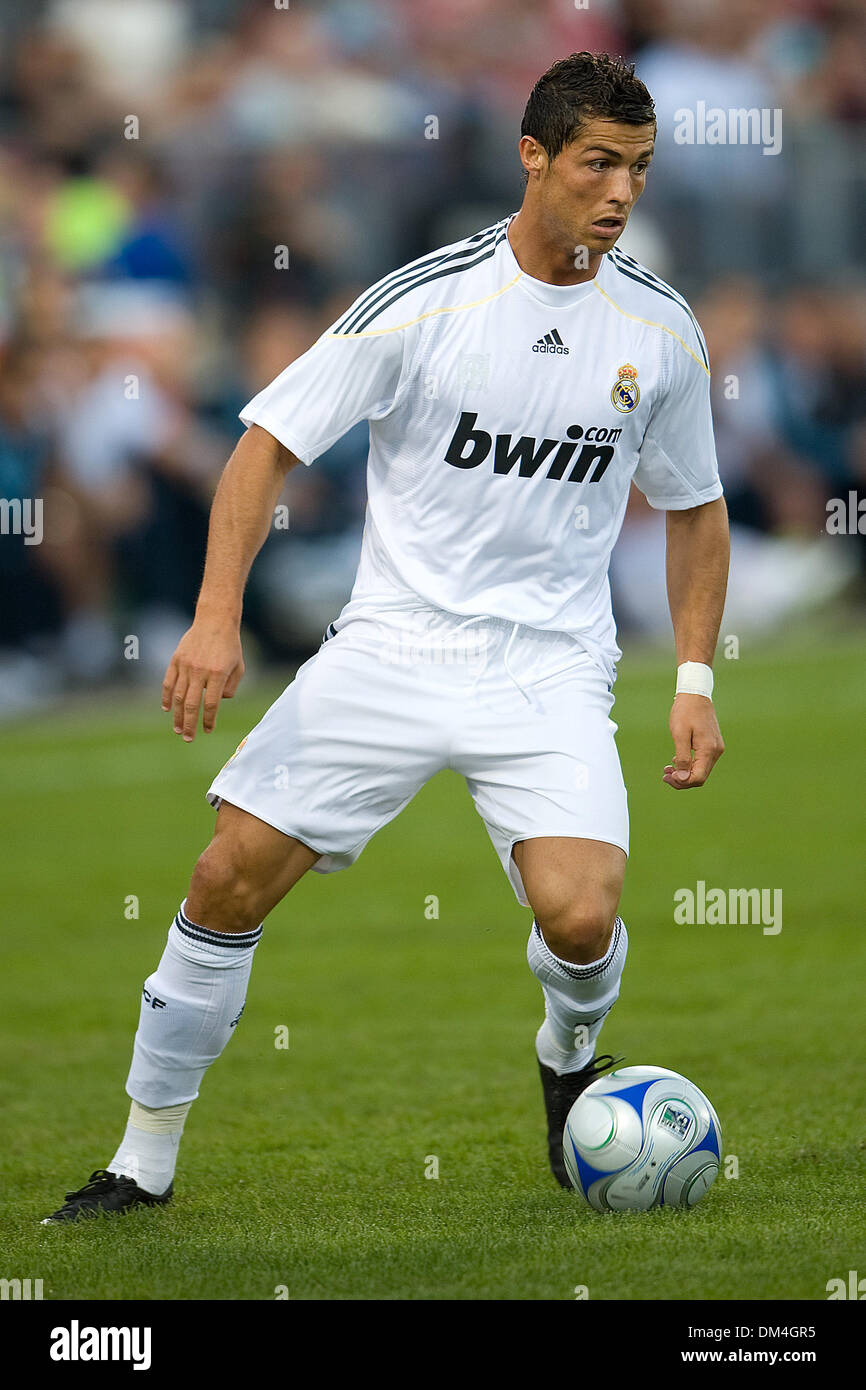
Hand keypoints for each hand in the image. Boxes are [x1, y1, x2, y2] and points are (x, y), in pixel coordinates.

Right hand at [161, 619, 244, 741]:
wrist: (215, 621)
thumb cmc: (230, 646)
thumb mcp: (239, 667)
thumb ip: (230, 688)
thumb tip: (218, 702)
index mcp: (217, 674)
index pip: (211, 704)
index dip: (208, 720)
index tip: (207, 730)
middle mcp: (200, 671)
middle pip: (192, 704)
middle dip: (190, 724)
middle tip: (188, 738)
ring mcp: (186, 665)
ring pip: (178, 696)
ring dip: (177, 715)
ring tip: (178, 728)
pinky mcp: (176, 660)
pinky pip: (168, 682)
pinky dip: (166, 697)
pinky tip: (167, 709)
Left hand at [663, 692, 723, 788]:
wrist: (695, 695)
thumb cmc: (685, 712)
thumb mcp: (679, 734)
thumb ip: (682, 758)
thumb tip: (683, 778)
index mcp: (708, 750)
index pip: (698, 777)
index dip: (682, 782)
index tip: (667, 776)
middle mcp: (716, 751)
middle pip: (700, 777)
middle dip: (682, 780)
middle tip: (665, 775)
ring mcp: (715, 748)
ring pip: (701, 770)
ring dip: (685, 773)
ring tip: (668, 770)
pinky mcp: (712, 744)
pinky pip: (702, 761)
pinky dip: (690, 765)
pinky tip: (676, 760)